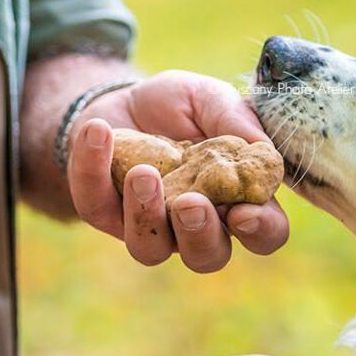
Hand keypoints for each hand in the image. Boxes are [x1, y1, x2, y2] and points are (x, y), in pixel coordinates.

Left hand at [67, 71, 288, 271]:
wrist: (123, 99)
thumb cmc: (180, 105)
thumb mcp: (209, 98)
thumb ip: (236, 119)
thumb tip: (262, 146)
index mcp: (236, 198)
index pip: (264, 231)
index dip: (261, 230)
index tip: (244, 211)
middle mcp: (194, 223)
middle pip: (207, 257)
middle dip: (200, 236)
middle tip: (190, 203)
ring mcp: (147, 224)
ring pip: (148, 249)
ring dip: (146, 215)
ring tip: (143, 173)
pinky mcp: (101, 210)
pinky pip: (94, 205)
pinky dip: (92, 168)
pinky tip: (99, 131)